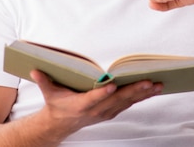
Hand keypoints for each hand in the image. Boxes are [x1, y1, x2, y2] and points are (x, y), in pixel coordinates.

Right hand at [30, 70, 162, 138]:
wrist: (61, 124)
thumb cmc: (57, 104)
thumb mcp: (49, 93)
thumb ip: (44, 80)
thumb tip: (35, 69)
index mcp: (81, 104)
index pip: (94, 98)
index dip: (103, 92)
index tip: (113, 84)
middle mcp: (96, 110)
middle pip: (117, 100)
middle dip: (134, 90)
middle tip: (149, 81)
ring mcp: (106, 112)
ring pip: (127, 102)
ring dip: (143, 94)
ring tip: (158, 84)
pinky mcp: (112, 111)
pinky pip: (129, 103)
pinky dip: (142, 96)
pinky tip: (153, 88)